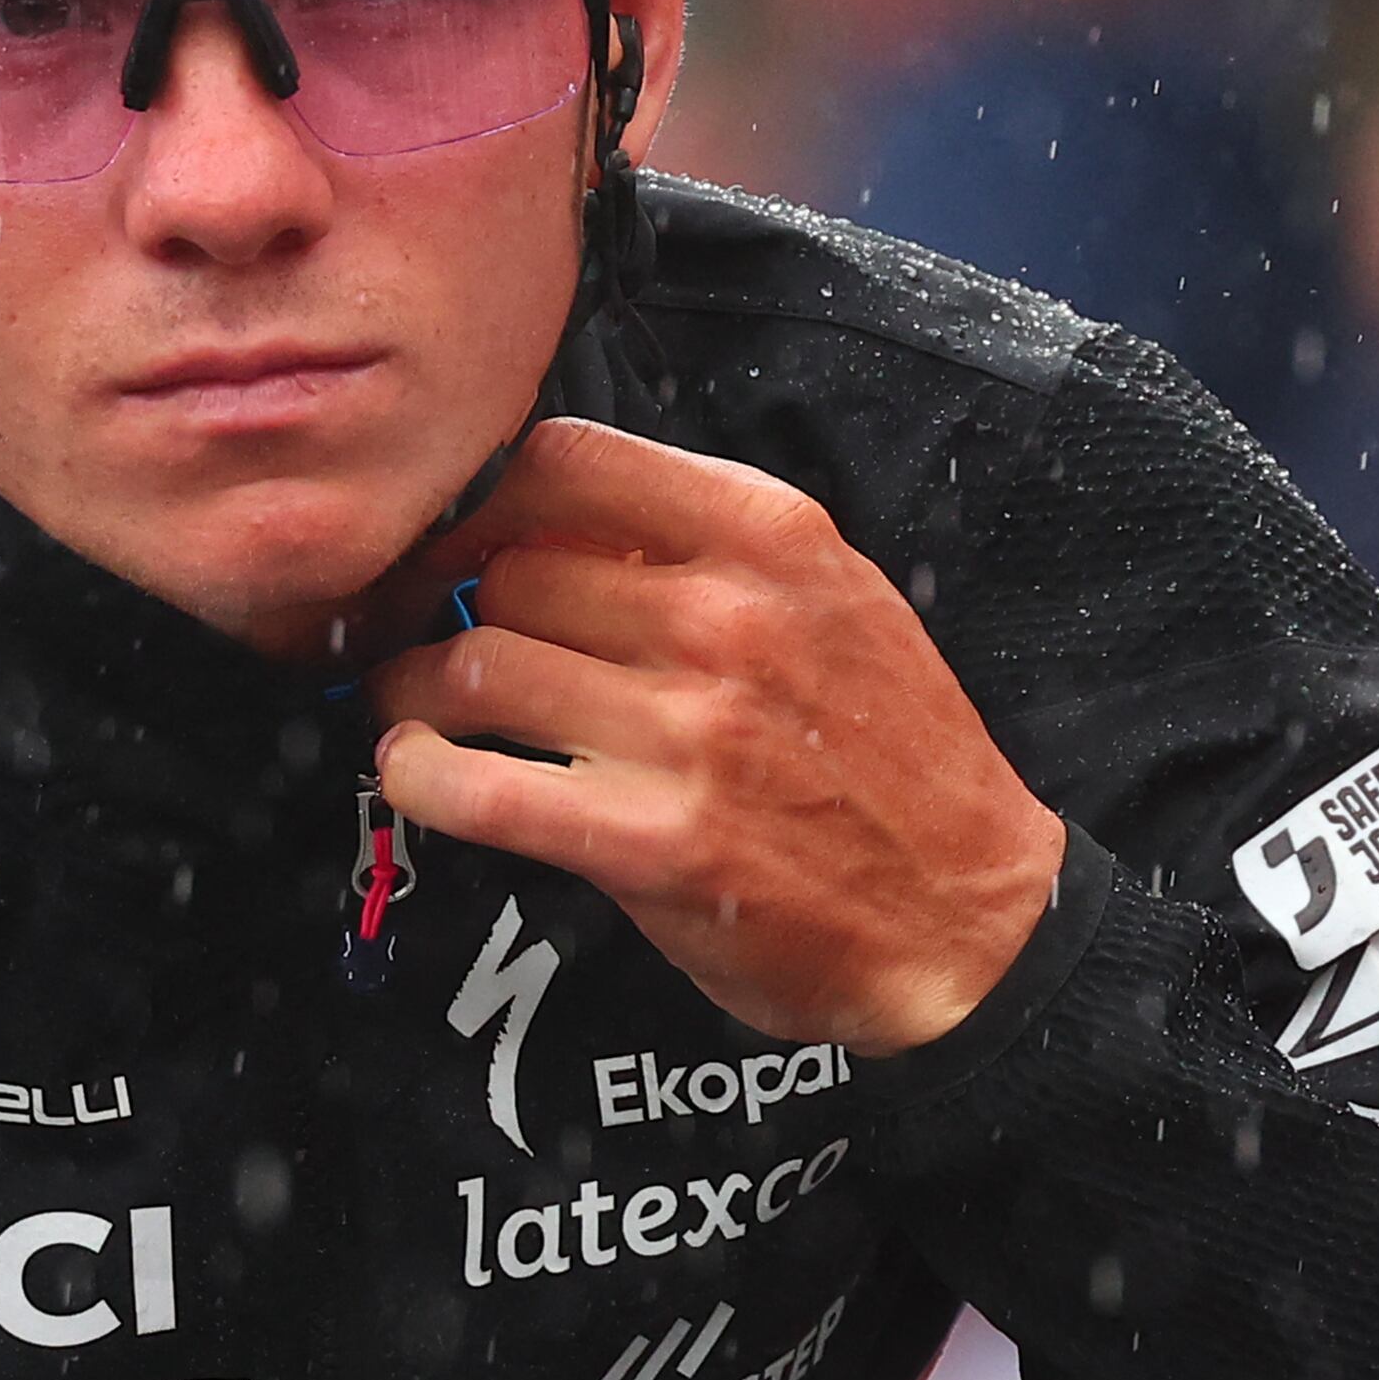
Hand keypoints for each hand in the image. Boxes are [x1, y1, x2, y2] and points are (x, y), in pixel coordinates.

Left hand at [361, 416, 1067, 1050]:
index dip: (477, 501)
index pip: (565, 461)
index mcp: (768, 537)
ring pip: (478, 668)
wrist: (971, 918)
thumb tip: (541, 526)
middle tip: (409, 638)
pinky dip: (419, 776)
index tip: (452, 543)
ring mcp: (693, 732)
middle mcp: (728, 619)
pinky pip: (482, 788)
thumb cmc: (889, 758)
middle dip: (438, 606)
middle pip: (506, 570)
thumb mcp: (831, 602)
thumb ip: (703, 550)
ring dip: (412, 691)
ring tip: (407, 709)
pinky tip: (416, 773)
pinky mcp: (656, 843)